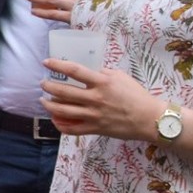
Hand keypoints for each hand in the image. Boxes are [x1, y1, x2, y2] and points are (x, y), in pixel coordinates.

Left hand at [40, 63, 162, 140]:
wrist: (149, 118)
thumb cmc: (137, 96)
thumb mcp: (121, 77)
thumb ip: (103, 73)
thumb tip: (89, 71)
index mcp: (102, 82)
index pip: (74, 71)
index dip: (57, 65)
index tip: (46, 63)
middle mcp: (95, 98)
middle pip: (63, 92)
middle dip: (48, 86)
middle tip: (43, 83)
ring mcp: (94, 115)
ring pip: (63, 111)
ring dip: (49, 105)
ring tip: (43, 100)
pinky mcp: (95, 128)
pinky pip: (72, 129)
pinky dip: (60, 124)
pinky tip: (55, 119)